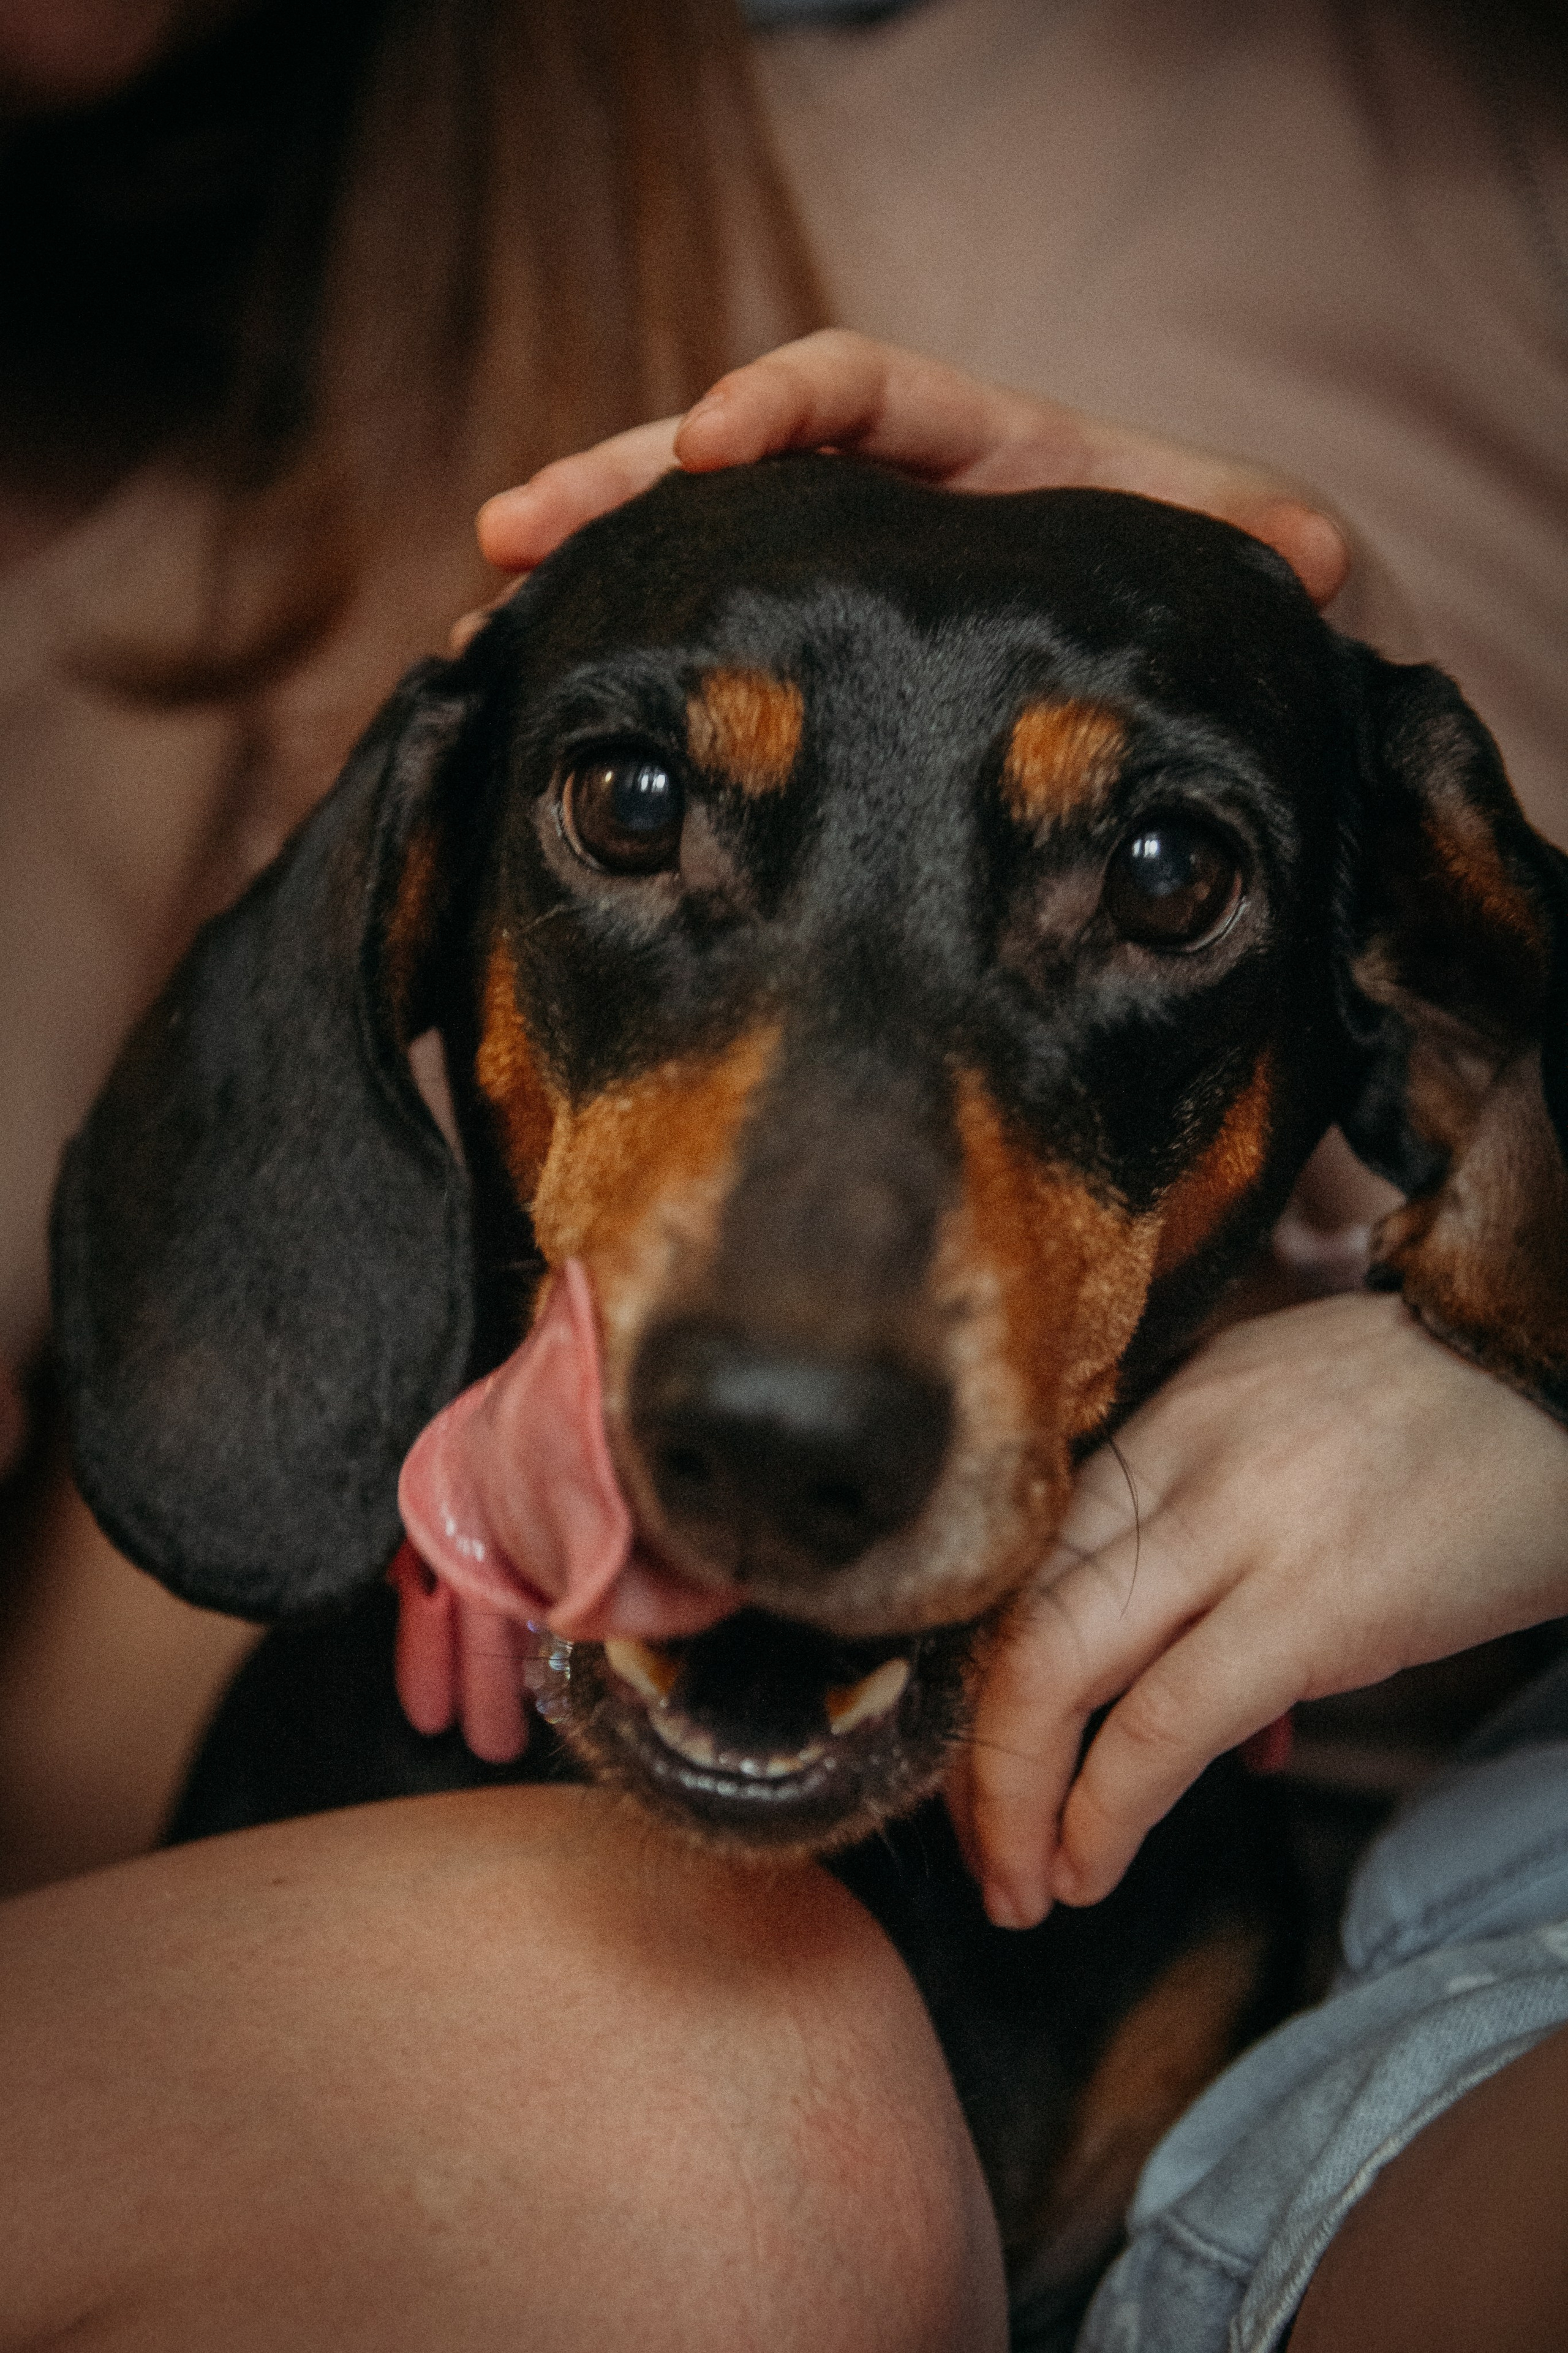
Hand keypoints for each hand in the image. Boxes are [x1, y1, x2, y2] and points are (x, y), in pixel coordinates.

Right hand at [464, 329, 1349, 640]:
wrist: (1208, 654)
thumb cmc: (1218, 583)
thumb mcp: (1243, 547)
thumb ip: (1254, 531)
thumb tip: (1313, 551)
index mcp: (976, 447)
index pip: (857, 387)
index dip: (777, 403)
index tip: (710, 445)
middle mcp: (889, 499)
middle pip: (727, 461)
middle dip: (616, 484)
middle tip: (509, 531)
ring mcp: (845, 574)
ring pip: (692, 551)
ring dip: (587, 574)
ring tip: (479, 625)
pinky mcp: (827, 648)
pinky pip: (711, 634)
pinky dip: (630, 658)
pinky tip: (544, 706)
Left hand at [950, 1292, 1567, 1927]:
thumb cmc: (1458, 1425)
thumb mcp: (1301, 1444)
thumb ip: (1229, 1553)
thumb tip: (1222, 1730)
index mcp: (1165, 1415)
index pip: (1015, 1556)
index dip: (973, 1675)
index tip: (973, 1764)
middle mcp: (1172, 1455)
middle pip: (1006, 1614)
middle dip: (971, 1754)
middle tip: (974, 1849)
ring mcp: (1234, 1525)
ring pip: (1050, 1669)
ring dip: (1014, 1801)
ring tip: (1022, 1887)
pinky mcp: (1312, 1604)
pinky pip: (1163, 1724)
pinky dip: (1105, 1810)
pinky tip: (1088, 1868)